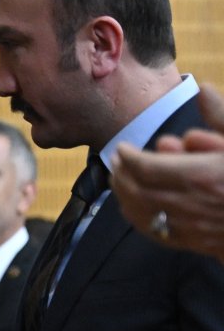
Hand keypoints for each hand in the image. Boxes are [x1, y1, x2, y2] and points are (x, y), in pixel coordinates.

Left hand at [112, 82, 223, 258]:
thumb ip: (221, 116)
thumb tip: (203, 88)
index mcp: (201, 175)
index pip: (146, 167)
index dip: (128, 157)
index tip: (123, 147)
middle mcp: (189, 203)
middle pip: (137, 189)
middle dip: (122, 174)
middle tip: (117, 161)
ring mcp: (188, 226)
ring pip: (140, 212)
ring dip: (123, 195)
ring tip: (120, 180)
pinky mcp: (190, 242)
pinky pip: (153, 231)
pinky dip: (136, 216)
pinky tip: (132, 206)